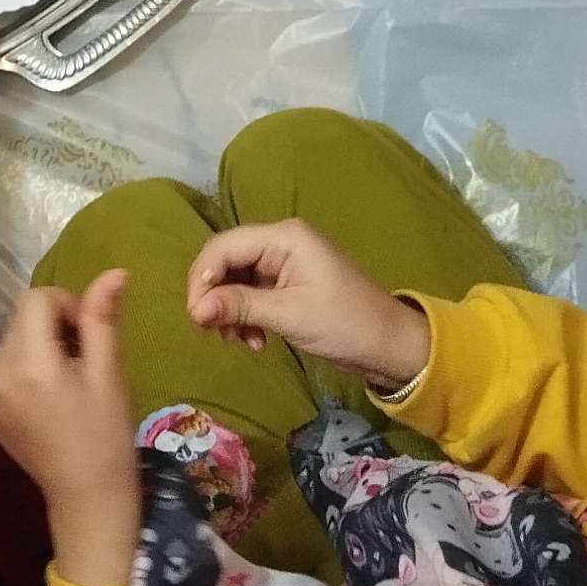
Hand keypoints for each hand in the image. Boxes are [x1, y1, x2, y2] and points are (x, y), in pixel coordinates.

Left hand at [0, 273, 139, 585]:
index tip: (88, 336)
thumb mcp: (109, 374)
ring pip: (13, 338)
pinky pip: (4, 363)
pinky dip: (26, 365)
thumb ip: (102, 319)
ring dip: (39, 343)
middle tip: (83, 359)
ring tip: (67, 379)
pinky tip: (49, 395)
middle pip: (22, 317)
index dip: (67, 305)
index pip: (36, 299)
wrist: (87, 499)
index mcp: (30, 364)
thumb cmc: (107, 435)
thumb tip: (114, 272)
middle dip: (53, 324)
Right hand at [186, 220, 431, 391]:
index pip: (224, 247)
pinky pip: (251, 294)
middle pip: (226, 262)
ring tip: (240, 341)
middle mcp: (280, 243)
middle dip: (215, 297)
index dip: (203, 278)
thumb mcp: (289, 316)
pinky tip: (255, 342)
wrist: (392, 348)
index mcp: (283, 237)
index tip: (196, 316)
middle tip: (211, 332)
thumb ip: (240, 307)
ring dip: (230, 311)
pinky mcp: (287, 285)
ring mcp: (284, 264)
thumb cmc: (345, 325)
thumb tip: (194, 310)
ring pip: (236, 280)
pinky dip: (246, 317)